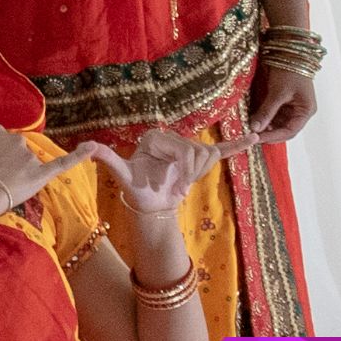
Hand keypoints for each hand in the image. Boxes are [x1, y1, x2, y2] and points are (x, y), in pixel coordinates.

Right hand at [0, 99, 93, 211]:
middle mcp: (15, 139)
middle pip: (16, 149)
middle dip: (8, 162)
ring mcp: (29, 157)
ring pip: (29, 162)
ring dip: (21, 172)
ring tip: (4, 186)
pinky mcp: (42, 174)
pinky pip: (63, 163)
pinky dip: (79, 155)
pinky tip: (93, 147)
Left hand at [86, 128, 254, 215]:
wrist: (152, 203)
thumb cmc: (137, 188)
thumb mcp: (122, 173)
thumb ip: (107, 158)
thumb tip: (86, 146)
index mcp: (155, 137)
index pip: (183, 149)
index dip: (182, 170)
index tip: (171, 183)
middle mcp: (172, 137)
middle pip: (197, 152)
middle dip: (190, 173)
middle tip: (176, 185)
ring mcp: (187, 147)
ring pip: (208, 155)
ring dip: (198, 173)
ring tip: (182, 182)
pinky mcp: (200, 158)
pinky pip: (222, 150)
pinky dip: (238, 145)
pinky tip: (254, 138)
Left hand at [249, 68, 316, 144]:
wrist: (289, 52)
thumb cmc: (289, 71)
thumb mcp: (278, 92)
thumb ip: (267, 111)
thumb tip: (256, 128)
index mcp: (305, 111)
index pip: (290, 131)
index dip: (274, 137)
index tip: (257, 139)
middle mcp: (299, 111)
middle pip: (283, 128)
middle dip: (268, 132)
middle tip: (250, 135)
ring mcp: (290, 106)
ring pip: (276, 122)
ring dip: (264, 125)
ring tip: (249, 128)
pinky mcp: (281, 100)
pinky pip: (271, 112)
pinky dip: (262, 116)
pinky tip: (251, 118)